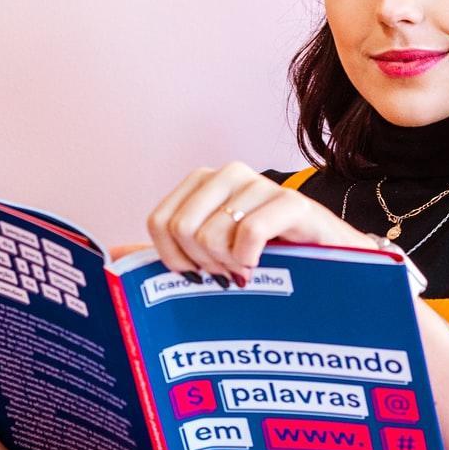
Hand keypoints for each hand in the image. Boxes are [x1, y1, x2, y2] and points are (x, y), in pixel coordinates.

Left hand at [147, 162, 373, 282]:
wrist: (334, 268)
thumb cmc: (269, 262)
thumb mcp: (213, 258)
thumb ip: (167, 254)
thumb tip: (114, 255)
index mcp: (204, 184)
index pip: (159, 221)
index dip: (172, 258)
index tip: (197, 274)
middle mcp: (230, 175)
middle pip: (182, 228)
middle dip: (202, 263)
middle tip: (229, 273)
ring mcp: (262, 185)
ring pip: (212, 233)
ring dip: (229, 265)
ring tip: (250, 269)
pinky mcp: (293, 203)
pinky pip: (249, 233)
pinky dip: (250, 259)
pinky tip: (264, 266)